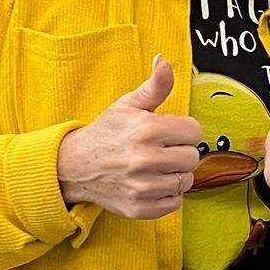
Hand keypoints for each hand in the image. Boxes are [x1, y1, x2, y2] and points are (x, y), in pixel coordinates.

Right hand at [57, 56, 203, 219]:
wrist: (74, 166)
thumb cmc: (106, 134)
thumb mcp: (128, 105)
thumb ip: (155, 86)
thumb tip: (164, 61)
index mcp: (147, 129)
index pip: (195, 132)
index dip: (183, 130)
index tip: (169, 132)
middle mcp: (145, 158)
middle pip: (192, 157)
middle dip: (180, 152)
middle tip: (161, 150)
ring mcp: (142, 186)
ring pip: (186, 181)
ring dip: (174, 175)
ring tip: (155, 167)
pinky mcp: (140, 207)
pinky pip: (175, 203)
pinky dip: (167, 195)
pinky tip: (151, 183)